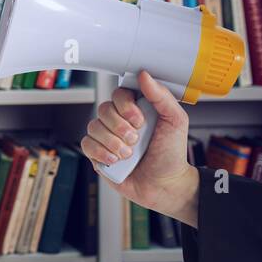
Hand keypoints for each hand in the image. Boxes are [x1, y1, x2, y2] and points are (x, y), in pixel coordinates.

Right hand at [79, 70, 198, 225]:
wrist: (166, 185)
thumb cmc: (171, 154)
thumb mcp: (175, 121)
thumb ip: (161, 96)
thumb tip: (144, 75)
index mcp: (136, 110)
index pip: (118, 94)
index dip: (125, 106)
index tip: (140, 120)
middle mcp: (119, 122)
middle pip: (103, 109)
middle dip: (120, 127)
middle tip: (136, 139)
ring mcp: (107, 138)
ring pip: (93, 127)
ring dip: (113, 142)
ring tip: (129, 154)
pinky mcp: (97, 154)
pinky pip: (86, 145)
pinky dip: (101, 153)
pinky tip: (116, 160)